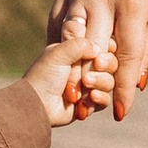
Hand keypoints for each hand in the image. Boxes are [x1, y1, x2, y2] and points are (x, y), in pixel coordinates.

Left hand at [22, 6, 117, 129]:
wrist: (37, 104)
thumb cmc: (44, 76)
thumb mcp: (59, 53)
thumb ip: (80, 43)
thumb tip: (99, 47)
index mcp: (77, 51)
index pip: (103, 45)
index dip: (105, 49)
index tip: (99, 54)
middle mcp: (84, 67)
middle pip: (111, 63)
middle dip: (105, 66)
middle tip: (95, 67)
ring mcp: (88, 85)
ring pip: (110, 82)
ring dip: (101, 83)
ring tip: (86, 85)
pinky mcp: (89, 103)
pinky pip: (105, 100)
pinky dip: (100, 99)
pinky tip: (89, 98)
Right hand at [48, 0, 147, 120]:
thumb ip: (145, 48)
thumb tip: (131, 85)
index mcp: (130, 3)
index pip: (124, 55)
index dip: (120, 87)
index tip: (119, 112)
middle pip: (89, 49)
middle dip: (88, 82)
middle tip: (87, 109)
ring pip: (67, 37)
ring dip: (69, 67)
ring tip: (72, 92)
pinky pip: (56, 23)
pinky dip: (59, 46)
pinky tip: (63, 64)